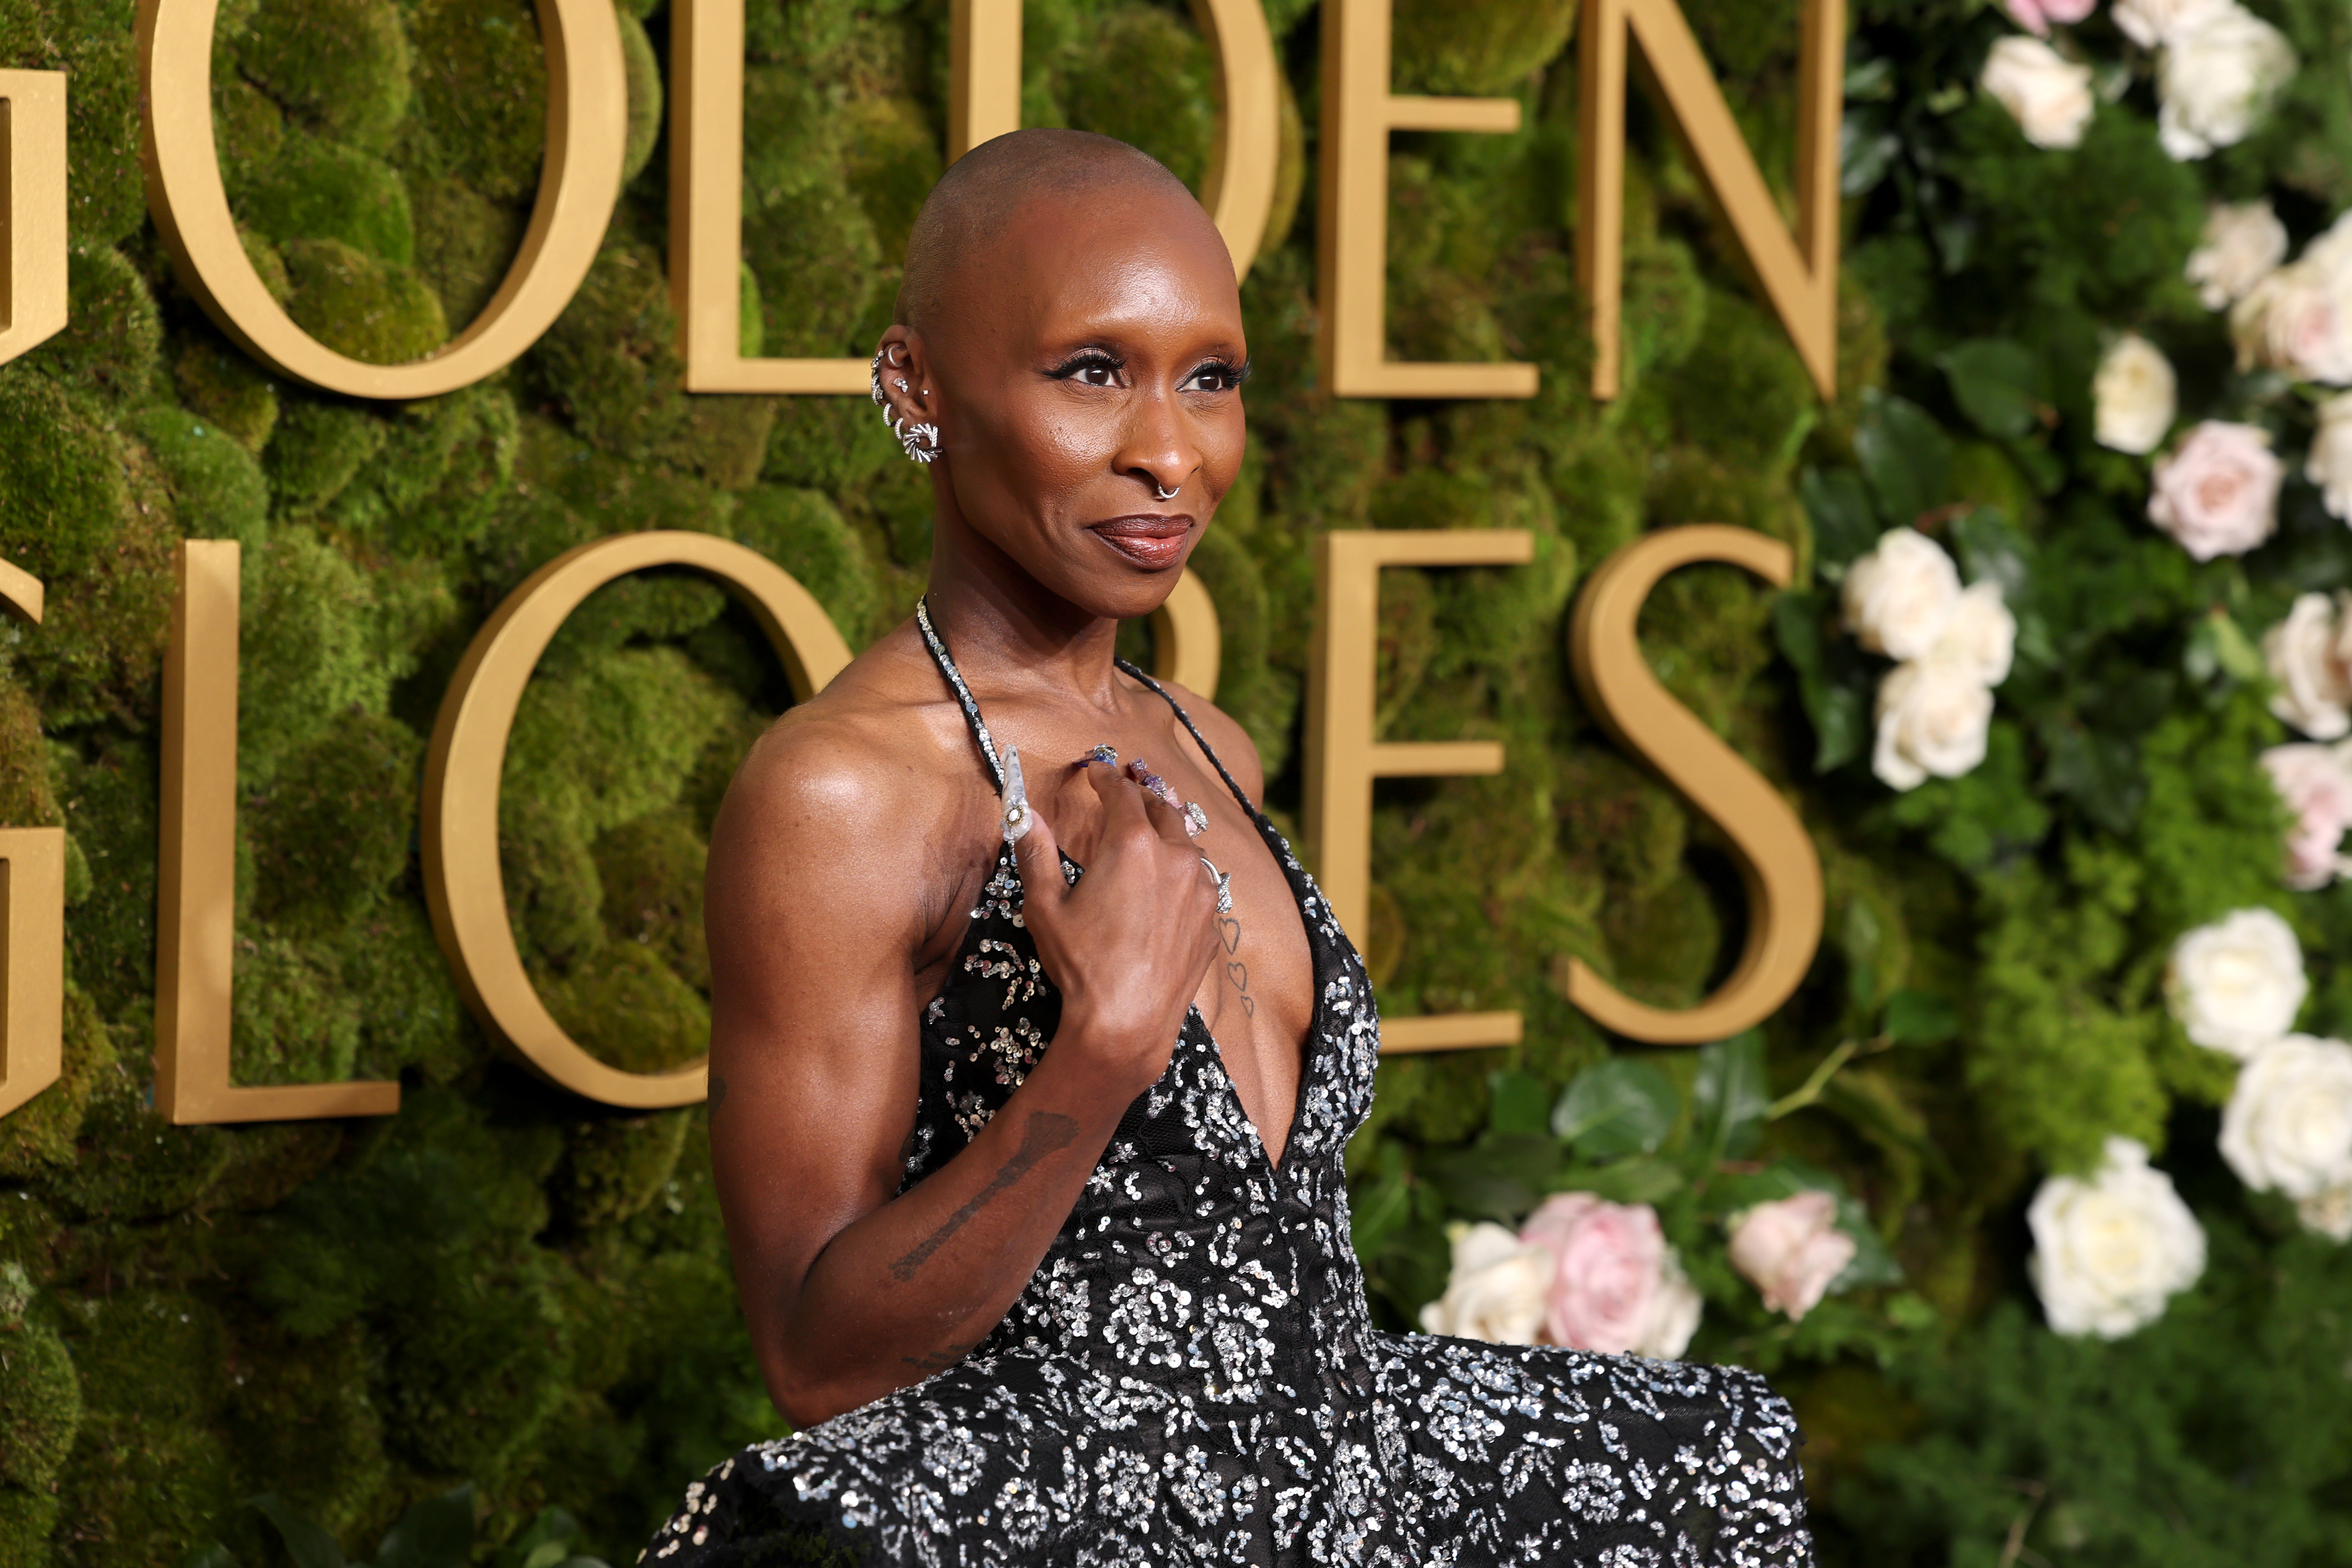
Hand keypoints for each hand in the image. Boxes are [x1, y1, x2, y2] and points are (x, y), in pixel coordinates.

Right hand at [1011, 756, 1222, 1097]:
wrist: (1128, 1023)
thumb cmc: (1082, 965)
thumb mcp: (1045, 906)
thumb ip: (1036, 853)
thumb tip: (1023, 816)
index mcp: (1132, 844)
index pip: (1121, 792)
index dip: (1105, 777)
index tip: (1096, 770)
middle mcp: (1175, 857)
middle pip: (1161, 809)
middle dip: (1141, 797)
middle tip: (1127, 794)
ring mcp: (1200, 888)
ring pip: (1187, 844)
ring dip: (1168, 833)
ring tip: (1152, 832)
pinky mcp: (1212, 919)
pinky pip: (1200, 882)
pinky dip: (1183, 873)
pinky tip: (1169, 884)